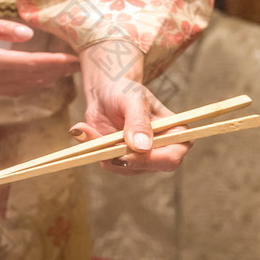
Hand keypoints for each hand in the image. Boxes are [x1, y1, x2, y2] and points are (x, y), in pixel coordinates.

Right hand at [0, 12, 80, 95]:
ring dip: (43, 81)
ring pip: (21, 87)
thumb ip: (0, 29)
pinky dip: (28, 86)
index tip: (72, 59)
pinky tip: (38, 81)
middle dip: (54, 73)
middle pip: (28, 79)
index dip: (52, 64)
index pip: (27, 65)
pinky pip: (10, 90)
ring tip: (63, 74)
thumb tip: (29, 34)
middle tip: (77, 66)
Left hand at [72, 41, 190, 174]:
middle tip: (100, 144)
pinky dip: (93, 149)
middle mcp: (161, 151)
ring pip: (123, 168)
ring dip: (102, 151)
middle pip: (147, 167)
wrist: (106, 92)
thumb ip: (138, 121)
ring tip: (87, 128)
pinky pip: (106, 163)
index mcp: (176, 134)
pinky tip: (83, 131)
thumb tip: (142, 147)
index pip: (171, 158)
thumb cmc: (126, 90)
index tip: (125, 150)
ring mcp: (141, 159)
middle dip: (121, 157)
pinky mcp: (121, 161)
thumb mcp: (133, 100)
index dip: (150, 159)